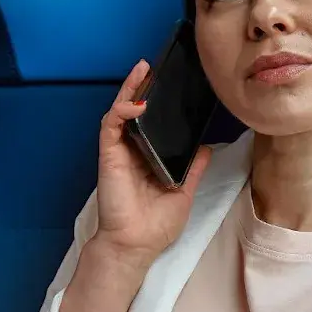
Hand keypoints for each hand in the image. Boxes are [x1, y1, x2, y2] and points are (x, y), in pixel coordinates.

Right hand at [91, 59, 213, 264]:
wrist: (136, 245)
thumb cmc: (156, 225)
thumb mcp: (183, 192)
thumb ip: (192, 169)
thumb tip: (204, 149)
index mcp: (148, 157)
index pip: (151, 123)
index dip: (155, 102)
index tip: (168, 85)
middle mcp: (132, 151)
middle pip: (133, 112)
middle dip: (140, 87)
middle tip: (151, 66)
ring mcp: (118, 152)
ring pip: (120, 112)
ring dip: (129, 91)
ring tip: (142, 71)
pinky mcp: (108, 156)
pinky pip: (110, 127)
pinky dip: (121, 112)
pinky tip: (136, 105)